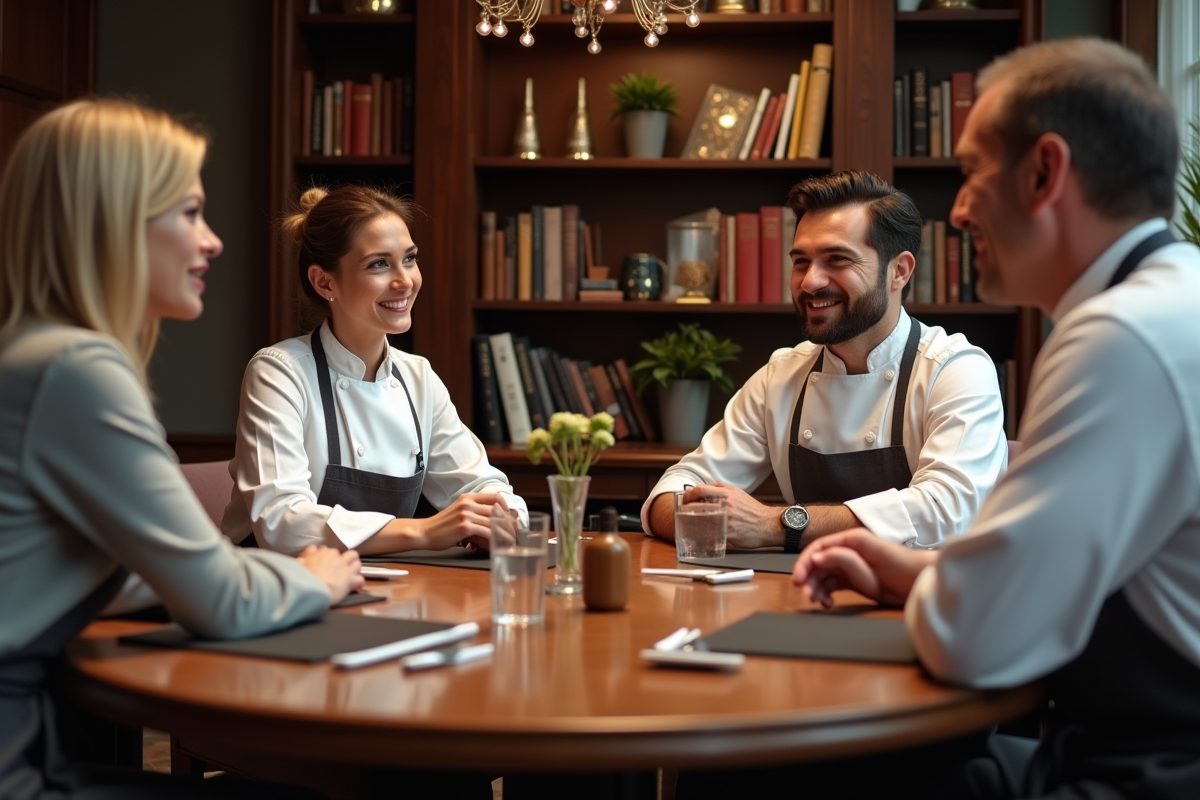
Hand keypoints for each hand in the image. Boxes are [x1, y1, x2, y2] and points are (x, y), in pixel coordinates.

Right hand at [297, 545, 363, 604]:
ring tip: (351, 573)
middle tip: (341, 568)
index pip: (329, 551)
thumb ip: (306, 556)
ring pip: (357, 562)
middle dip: (345, 560)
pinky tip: (354, 586)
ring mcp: (345, 569)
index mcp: (324, 553)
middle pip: (347, 554)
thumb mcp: (298, 563)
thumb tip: (311, 550)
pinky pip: (360, 579)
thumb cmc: (302, 578)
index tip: (325, 563)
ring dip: (355, 567)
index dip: (328, 557)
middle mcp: (336, 558)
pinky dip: (358, 582)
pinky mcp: (351, 580)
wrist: (311, 590)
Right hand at [416, 492, 512, 551]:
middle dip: (509, 523)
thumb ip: (474, 511)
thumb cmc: (442, 525)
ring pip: (494, 522)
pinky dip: (495, 538)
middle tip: (515, 532)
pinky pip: (487, 532)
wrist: (424, 532)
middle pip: (498, 510)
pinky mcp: (464, 527)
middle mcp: (468, 504)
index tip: (510, 517)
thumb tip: (493, 519)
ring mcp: (466, 515)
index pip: (495, 496)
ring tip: (510, 540)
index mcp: (468, 498)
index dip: (506, 507)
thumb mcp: (458, 511)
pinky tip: (499, 544)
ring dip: (505, 533)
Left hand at [684, 483, 782, 548]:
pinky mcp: (728, 533)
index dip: (688, 494)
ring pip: (701, 518)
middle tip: (682, 511)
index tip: (684, 499)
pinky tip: (700, 534)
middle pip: (698, 504)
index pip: (700, 489)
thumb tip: (704, 486)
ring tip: (688, 522)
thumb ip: (721, 488)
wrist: (767, 524)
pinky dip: (703, 533)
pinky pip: (711, 533)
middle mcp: (726, 504)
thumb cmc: (751, 509)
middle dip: (686, 508)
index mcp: (727, 493)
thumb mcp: (737, 492)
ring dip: (692, 520)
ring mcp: (727, 519)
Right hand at [792, 528, 935, 607]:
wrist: (921, 581)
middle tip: (806, 594)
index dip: (805, 563)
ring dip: (817, 589)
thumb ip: (844, 557)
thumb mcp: (872, 557)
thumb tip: (817, 558)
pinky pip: (833, 587)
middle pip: (818, 564)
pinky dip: (827, 595)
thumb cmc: (902, 564)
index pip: (819, 548)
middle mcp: (848, 552)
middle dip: (809, 579)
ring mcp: (851, 568)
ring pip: (824, 577)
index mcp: (851, 541)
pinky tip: (829, 604)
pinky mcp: (855, 582)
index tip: (798, 578)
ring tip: (818, 602)